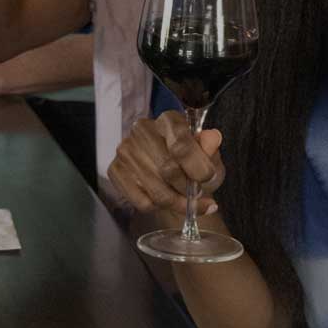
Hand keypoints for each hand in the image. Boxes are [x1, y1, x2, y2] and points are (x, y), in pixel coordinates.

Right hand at [105, 111, 224, 224]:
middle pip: (168, 170)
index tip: (207, 179)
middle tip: (195, 193)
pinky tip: (165, 202)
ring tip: (184, 202)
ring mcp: (126, 149)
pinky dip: (158, 208)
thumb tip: (212, 138)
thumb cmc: (191, 165)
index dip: (198, 168)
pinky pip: (142, 201)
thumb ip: (211, 150)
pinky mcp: (115, 169)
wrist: (171, 176)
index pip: (181, 146)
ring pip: (156, 191)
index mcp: (168, 120)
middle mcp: (143, 129)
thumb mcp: (209, 157)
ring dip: (176, 203)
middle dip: (187, 189)